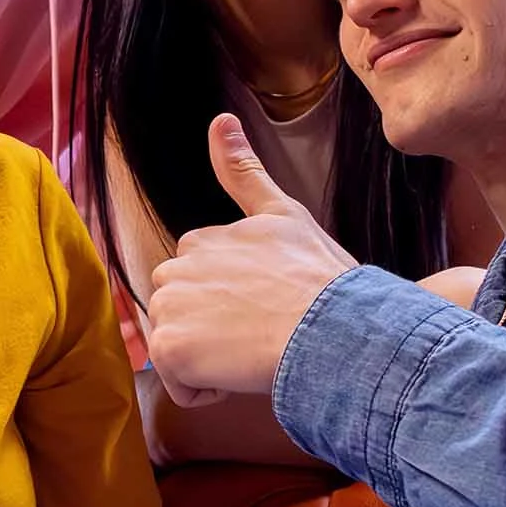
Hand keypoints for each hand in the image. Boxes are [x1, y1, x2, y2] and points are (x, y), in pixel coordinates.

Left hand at [146, 113, 357, 404]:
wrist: (337, 328)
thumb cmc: (323, 281)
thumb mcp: (284, 215)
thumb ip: (243, 171)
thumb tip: (219, 117)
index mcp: (201, 239)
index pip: (201, 282)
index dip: (235, 304)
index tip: (270, 307)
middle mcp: (176, 265)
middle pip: (182, 312)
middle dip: (214, 330)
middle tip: (264, 334)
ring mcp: (169, 304)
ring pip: (177, 345)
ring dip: (209, 360)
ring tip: (254, 353)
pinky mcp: (168, 346)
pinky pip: (175, 380)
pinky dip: (203, 389)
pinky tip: (239, 376)